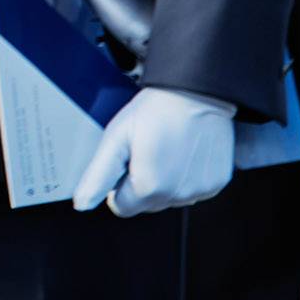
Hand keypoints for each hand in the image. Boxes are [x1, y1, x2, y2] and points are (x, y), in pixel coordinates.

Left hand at [73, 87, 234, 216]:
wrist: (196, 92)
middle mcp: (178, 194)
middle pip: (147, 204)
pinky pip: (193, 190)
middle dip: (141, 183)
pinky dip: (185, 177)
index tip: (125, 162)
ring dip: (164, 181)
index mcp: (150, 187)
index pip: (122, 207)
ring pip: (170, 198)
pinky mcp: (216, 182)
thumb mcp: (116, 138)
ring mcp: (201, 190)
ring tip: (166, 148)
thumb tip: (83, 203)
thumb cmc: (157, 110)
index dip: (118, 185)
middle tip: (145, 150)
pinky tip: (183, 153)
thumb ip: (98, 176)